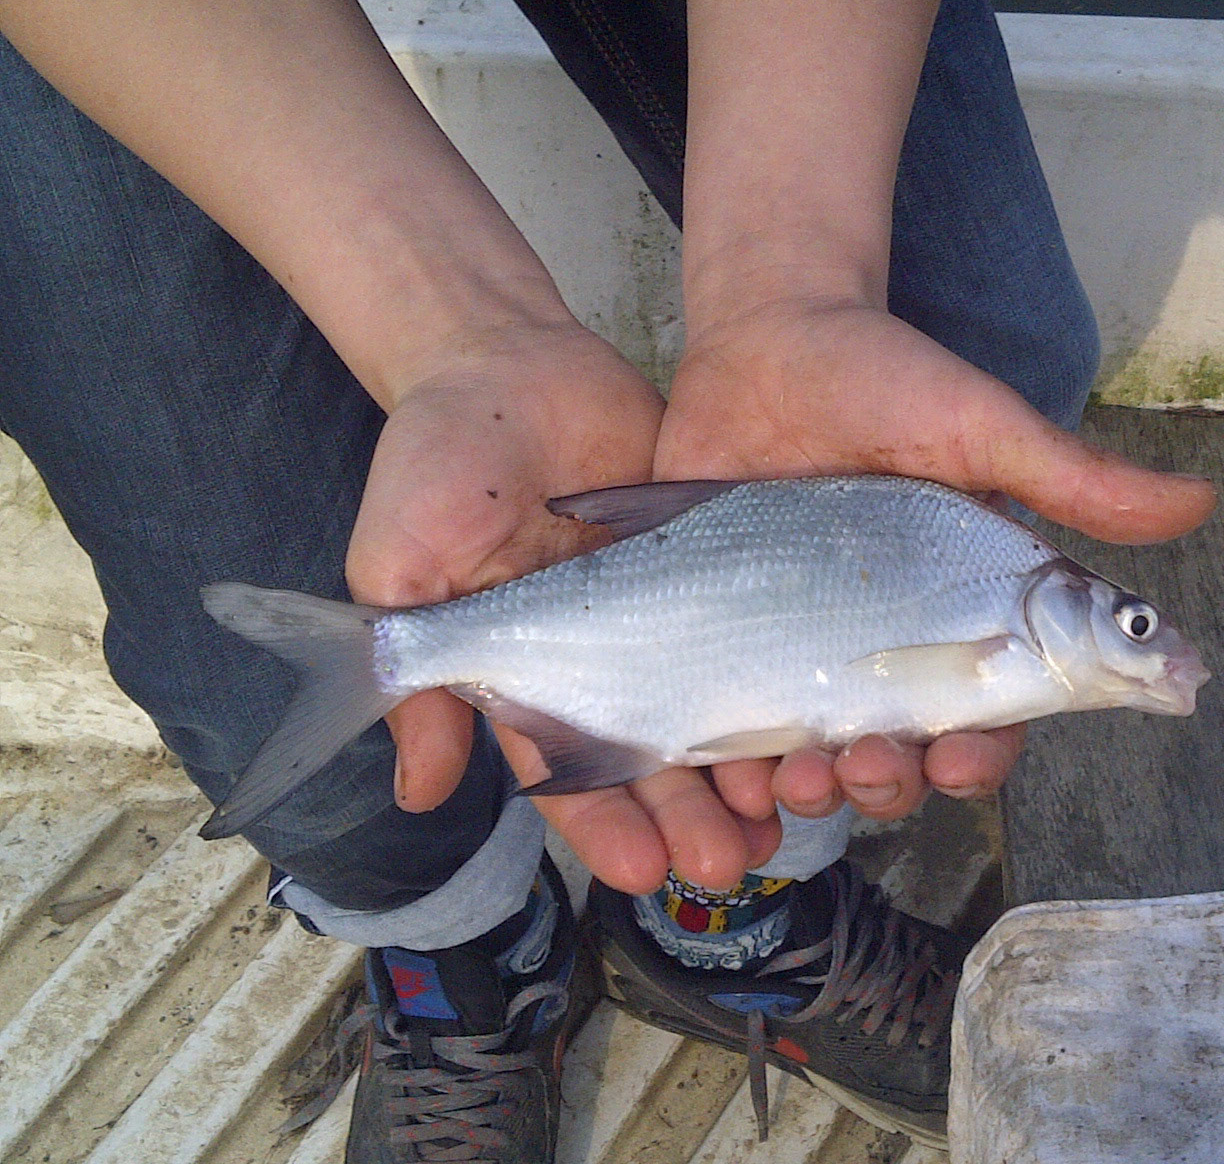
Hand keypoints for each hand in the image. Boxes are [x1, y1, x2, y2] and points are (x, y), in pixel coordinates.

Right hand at [344, 323, 777, 893]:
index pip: (570, 771)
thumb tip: (418, 793)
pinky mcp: (716, 561)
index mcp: (531, 674)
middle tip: (730, 866)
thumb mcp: (401, 563)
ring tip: (782, 817)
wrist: (507, 357)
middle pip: (656, 762)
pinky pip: (757, 628)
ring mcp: (667, 614)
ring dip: (745, 773)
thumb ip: (416, 676)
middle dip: (688, 820)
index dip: (604, 825)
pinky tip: (816, 723)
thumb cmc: (436, 460)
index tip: (643, 872)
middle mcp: (607, 659)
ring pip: (716, 712)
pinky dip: (782, 679)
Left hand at [655, 298, 1216, 823]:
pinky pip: (720, 719)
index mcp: (948, 614)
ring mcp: (790, 645)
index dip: (977, 756)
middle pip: (893, 755)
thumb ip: (1074, 480)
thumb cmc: (886, 380)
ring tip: (798, 781)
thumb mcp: (983, 427)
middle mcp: (873, 644)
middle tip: (871, 766)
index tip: (961, 762)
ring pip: (808, 756)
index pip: (978, 714)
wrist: (768, 334)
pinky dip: (724, 763)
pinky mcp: (719, 631)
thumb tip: (1202, 501)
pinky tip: (726, 776)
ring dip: (809, 791)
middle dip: (887, 783)